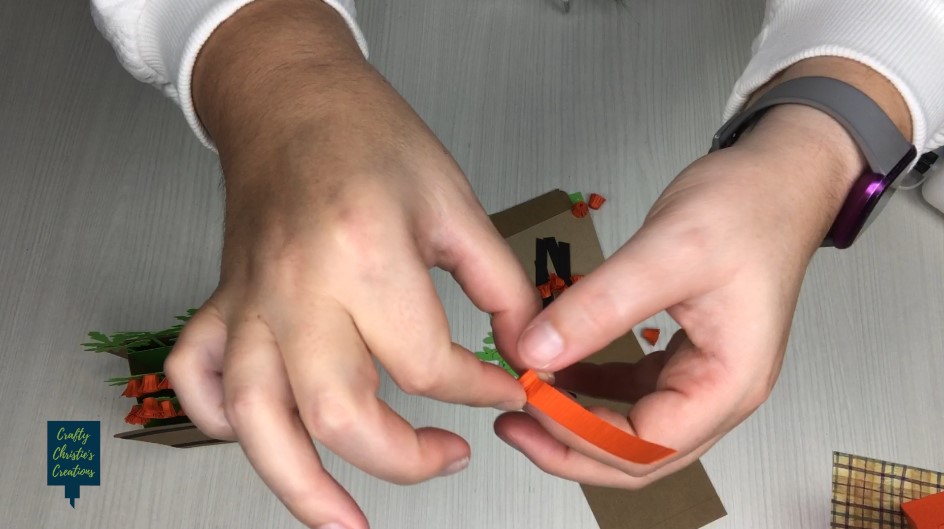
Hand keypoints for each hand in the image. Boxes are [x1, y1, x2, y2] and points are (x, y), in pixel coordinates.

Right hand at [163, 2, 537, 527]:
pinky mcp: (223, 302)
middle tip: (445, 456)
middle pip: (342, 413)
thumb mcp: (454, 201)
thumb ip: (499, 284)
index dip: (480, 391)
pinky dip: (219, 423)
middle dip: (404, 458)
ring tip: (343, 523)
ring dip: (301, 486)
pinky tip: (259, 439)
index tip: (503, 391)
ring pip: (258, 421)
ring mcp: (250, 300)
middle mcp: (298, 286)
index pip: (428, 364)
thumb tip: (527, 348)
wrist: (292, 100)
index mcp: (364, 254)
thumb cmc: (366, 135)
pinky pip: (199, 379)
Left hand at [495, 102, 869, 486]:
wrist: (781, 177)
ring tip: (527, 400)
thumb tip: (539, 350)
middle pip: (638, 455)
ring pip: (632, 429)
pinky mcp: (686, 355)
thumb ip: (600, 305)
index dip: (579, 434)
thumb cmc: (751, 207)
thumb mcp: (667, 250)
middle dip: (571, 447)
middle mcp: (721, 391)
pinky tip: (560, 371)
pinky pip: (633, 393)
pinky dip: (593, 391)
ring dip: (577, 423)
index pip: (645, 444)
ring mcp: (704, 375)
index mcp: (729, 382)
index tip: (531, 401)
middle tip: (514, 423)